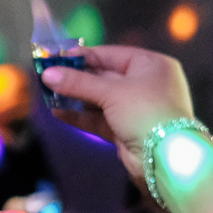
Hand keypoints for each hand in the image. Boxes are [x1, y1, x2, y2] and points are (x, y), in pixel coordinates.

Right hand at [39, 45, 193, 182]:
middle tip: (48, 77)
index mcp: (151, 65)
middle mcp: (145, 83)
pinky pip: (99, 118)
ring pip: (100, 99)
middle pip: (104, 76)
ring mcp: (135, 108)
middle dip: (76, 78)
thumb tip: (47, 74)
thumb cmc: (145, 112)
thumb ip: (78, 83)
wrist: (166, 158)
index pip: (111, 54)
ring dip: (75, 97)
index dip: (83, 56)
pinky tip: (58, 112)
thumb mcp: (112, 92)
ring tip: (49, 94)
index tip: (56, 58)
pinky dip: (80, 115)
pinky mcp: (126, 129)